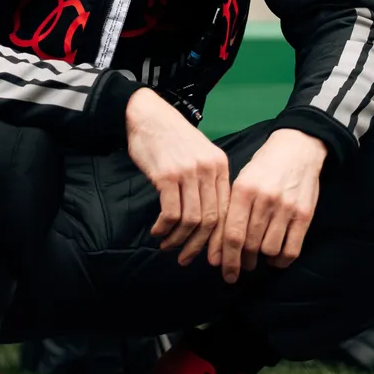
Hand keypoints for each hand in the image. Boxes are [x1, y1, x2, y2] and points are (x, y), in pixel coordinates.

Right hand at [125, 88, 230, 264]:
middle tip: (186, 259)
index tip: (213, 257)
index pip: (227, 211)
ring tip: (167, 245)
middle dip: (199, 246)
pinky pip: (171, 213)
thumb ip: (208, 180)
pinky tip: (157, 231)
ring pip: (191, 220)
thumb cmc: (171, 137)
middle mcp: (208, 169)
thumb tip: (210, 220)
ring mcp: (188, 172)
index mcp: (220, 165)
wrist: (146, 113)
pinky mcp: (167, 175)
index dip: (220, 239)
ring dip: (178, 239)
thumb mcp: (199, 153)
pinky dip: (164, 228)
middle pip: (211, 220)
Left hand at [213, 127, 326, 283]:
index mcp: (243, 189)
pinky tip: (276, 259)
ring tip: (258, 258)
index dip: (226, 257)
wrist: (297, 148)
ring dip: (261, 259)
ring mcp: (286, 207)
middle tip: (240, 265)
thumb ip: (231, 209)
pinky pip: (291, 250)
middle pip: (250, 244)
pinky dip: (281, 260)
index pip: (231, 233)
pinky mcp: (304, 215)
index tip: (222, 271)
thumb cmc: (264, 166)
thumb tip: (218, 246)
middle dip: (242, 261)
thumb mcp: (242, 179)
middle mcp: (264, 199)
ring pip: (269, 249)